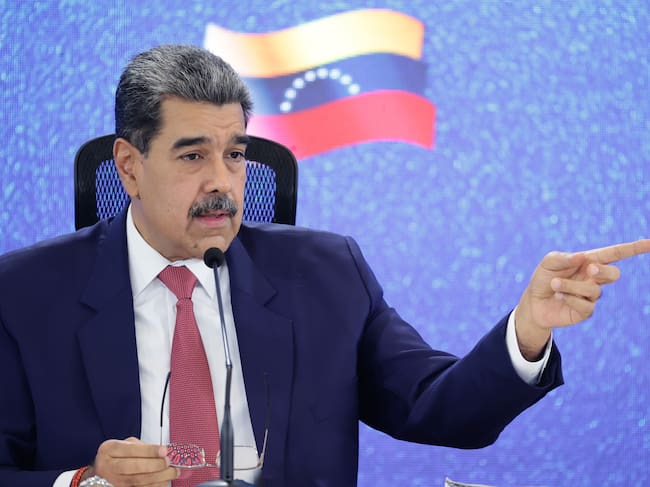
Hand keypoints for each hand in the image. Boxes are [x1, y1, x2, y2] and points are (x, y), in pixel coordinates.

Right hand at [86, 437, 177, 486]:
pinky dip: (154, 485)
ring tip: (172, 472)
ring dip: (158, 477)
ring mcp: (113, 481)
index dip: (149, 451)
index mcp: (109, 450)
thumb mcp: (125, 444)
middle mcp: (108, 466)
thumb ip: (140, 446)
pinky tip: (164, 481)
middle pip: (133, 467)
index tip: (164, 450)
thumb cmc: (117, 455)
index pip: (130, 450)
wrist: (104, 470)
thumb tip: (161, 452)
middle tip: (168, 462)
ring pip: (137, 481)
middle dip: (154, 464)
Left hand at [515, 239, 649, 359]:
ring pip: (594, 290)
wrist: (533, 302)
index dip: (633, 249)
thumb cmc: (543, 277)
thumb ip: (564, 257)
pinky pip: (585, 305)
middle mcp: (594, 278)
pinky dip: (570, 298)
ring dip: (572, 285)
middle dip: (603, 271)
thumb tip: (583, 257)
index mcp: (589, 262)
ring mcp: (591, 296)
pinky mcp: (585, 311)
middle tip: (590, 268)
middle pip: (613, 274)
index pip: (615, 254)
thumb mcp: (549, 262)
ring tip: (555, 284)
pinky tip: (558, 295)